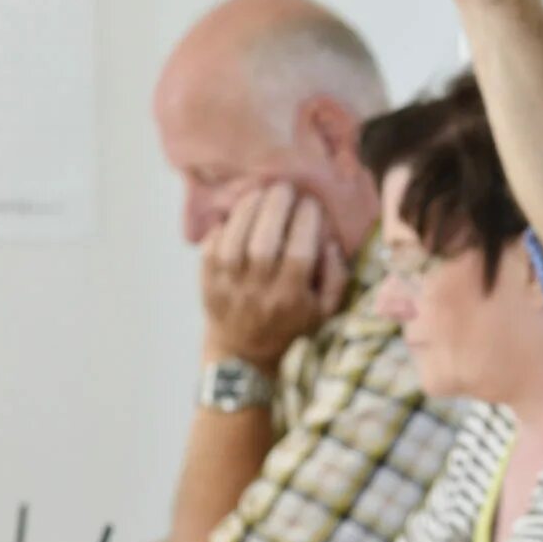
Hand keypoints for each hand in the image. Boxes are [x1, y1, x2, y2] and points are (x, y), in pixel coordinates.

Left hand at [199, 181, 347, 369]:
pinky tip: (235, 214)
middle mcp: (259, 292)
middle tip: (284, 188)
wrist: (244, 354)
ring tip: (260, 192)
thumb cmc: (291, 326)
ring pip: (236, 241)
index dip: (305, 223)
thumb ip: (335, 277)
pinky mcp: (208, 282)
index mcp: (292, 298)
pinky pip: (211, 247)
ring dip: (248, 211)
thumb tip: (329, 242)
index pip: (299, 253)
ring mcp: (229, 287)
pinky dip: (222, 227)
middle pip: (264, 243)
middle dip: (275, 209)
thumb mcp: (325, 311)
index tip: (311, 203)